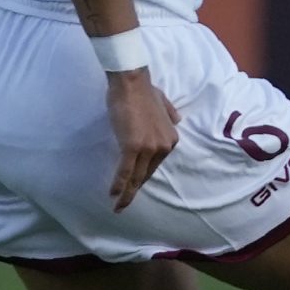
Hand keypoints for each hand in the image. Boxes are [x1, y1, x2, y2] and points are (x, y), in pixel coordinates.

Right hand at [104, 69, 179, 211]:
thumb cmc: (143, 92)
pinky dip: (119, 185)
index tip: (133, 185)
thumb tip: (176, 120)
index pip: (155, 164)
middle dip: (135, 189)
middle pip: (147, 173)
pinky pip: (126, 171)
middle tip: (124, 203)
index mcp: (170, 139)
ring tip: (119, 207)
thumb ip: (171, 114)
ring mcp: (149, 148)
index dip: (143, 176)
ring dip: (127, 194)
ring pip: (137, 176)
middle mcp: (164, 146)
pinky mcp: (133, 147)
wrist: (132, 83)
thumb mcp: (164, 103)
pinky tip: (113, 195)